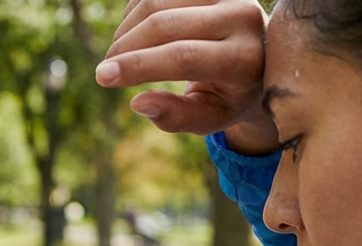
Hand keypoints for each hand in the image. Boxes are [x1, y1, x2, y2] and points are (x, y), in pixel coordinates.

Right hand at [98, 0, 276, 147]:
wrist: (258, 61)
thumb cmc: (227, 95)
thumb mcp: (208, 117)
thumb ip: (177, 117)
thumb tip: (139, 103)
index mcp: (245, 59)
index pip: (184, 57)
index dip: (138, 66)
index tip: (103, 77)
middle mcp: (243, 16)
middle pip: (166, 25)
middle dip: (125, 47)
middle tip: (104, 71)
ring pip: (158, 1)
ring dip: (127, 30)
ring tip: (120, 56)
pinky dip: (136, 12)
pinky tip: (135, 34)